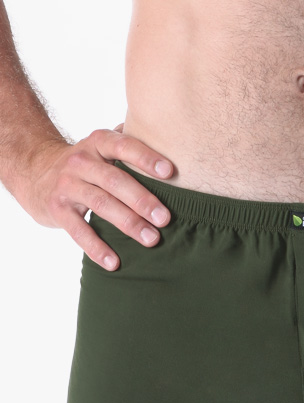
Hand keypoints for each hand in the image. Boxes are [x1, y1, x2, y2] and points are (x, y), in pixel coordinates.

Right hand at [15, 125, 173, 270]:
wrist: (34, 170)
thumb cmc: (86, 163)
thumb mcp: (102, 146)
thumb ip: (130, 142)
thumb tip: (171, 139)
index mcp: (99, 143)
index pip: (124, 146)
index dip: (146, 158)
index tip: (169, 172)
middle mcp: (82, 161)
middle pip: (115, 180)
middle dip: (142, 200)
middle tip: (165, 218)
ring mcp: (67, 185)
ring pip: (101, 204)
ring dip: (128, 223)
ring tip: (151, 239)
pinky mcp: (57, 209)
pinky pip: (78, 230)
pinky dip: (96, 248)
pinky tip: (114, 263)